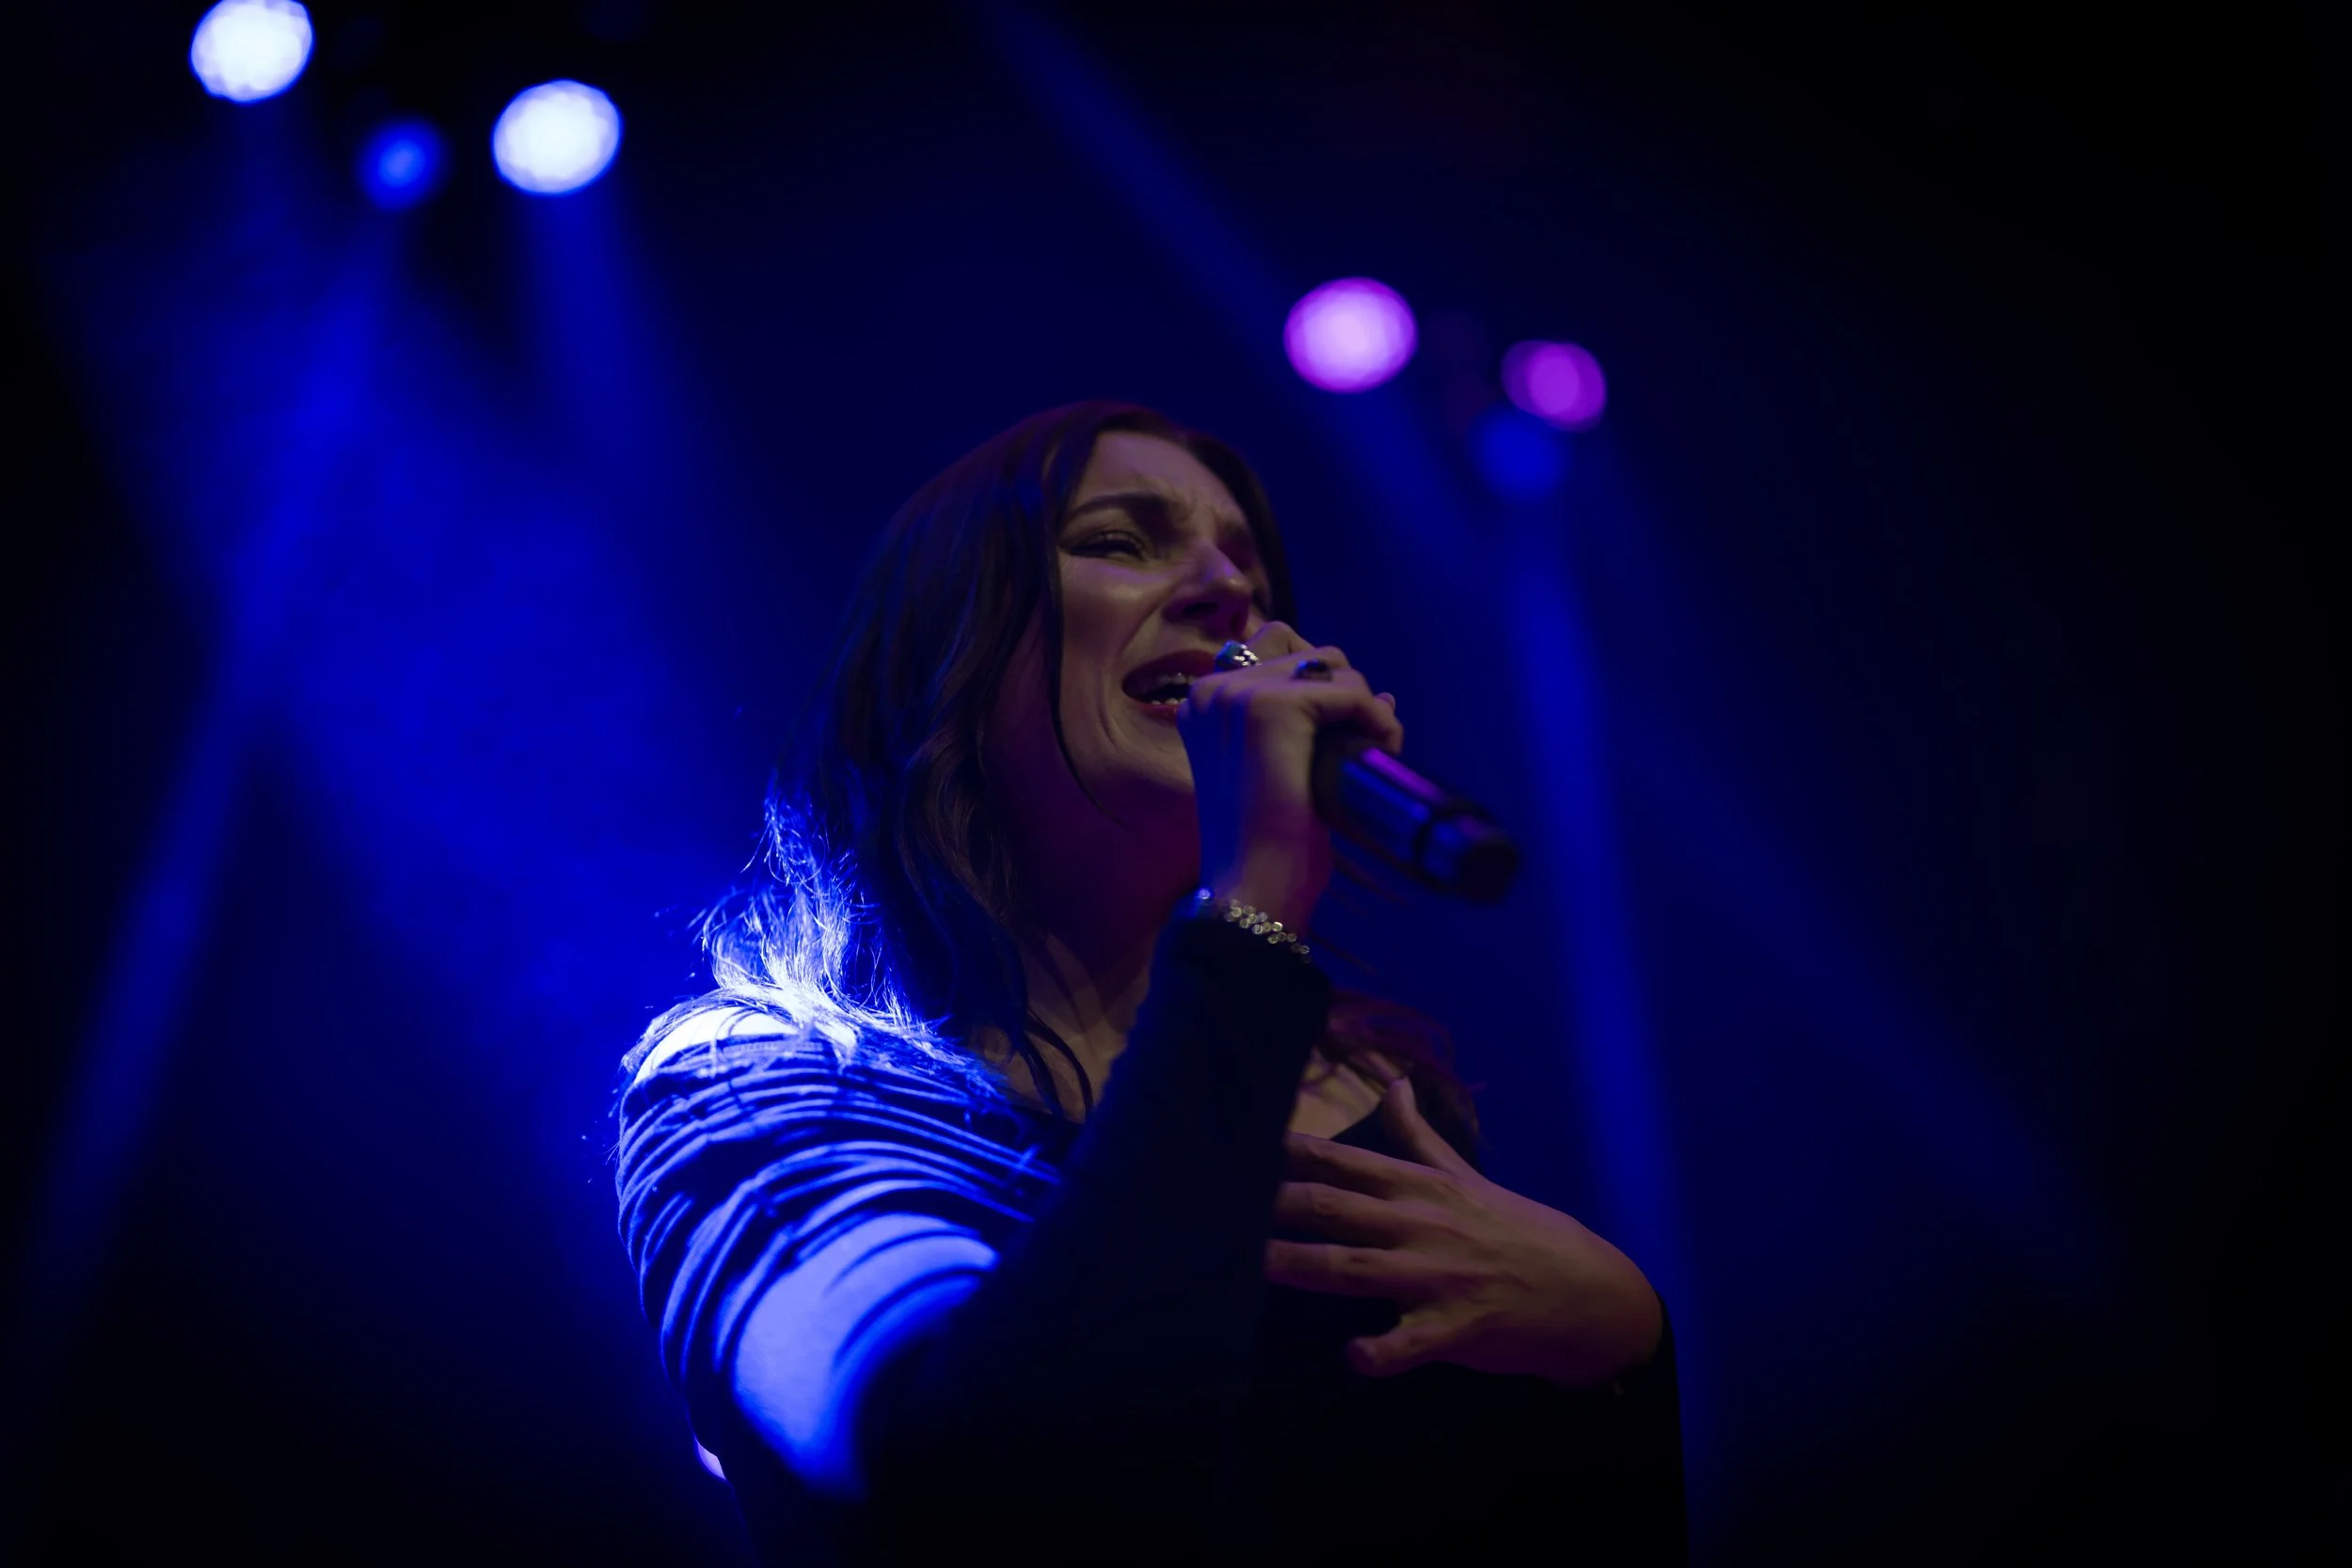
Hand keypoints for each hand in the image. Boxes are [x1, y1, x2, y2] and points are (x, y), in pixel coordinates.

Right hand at [1178, 621, 1404, 930]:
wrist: (1252, 887)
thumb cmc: (1267, 844)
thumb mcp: (1287, 771)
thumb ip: (1318, 726)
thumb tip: (1383, 694)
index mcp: (1205, 702)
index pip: (1280, 651)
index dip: (1324, 686)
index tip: (1343, 733)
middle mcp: (1212, 689)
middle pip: (1310, 653)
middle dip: (1347, 694)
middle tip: (1361, 745)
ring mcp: (1237, 695)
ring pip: (1333, 667)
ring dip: (1364, 705)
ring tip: (1371, 751)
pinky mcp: (1271, 708)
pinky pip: (1350, 691)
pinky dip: (1377, 719)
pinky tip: (1382, 750)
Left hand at [1264, 1077, 1662, 1386]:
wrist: (1586, 1290)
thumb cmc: (1516, 1230)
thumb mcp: (1467, 1176)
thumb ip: (1419, 1137)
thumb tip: (1394, 1083)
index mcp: (1421, 1188)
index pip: (1346, 1161)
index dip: (1293, 1152)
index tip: (1241, 1142)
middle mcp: (1422, 1225)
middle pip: (1339, 1208)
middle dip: (1281, 1203)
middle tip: (1221, 1200)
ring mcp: (1437, 1277)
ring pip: (1358, 1268)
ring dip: (1305, 1264)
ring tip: (1255, 1265)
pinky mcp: (1456, 1328)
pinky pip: (1411, 1344)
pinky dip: (1382, 1352)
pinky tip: (1354, 1357)